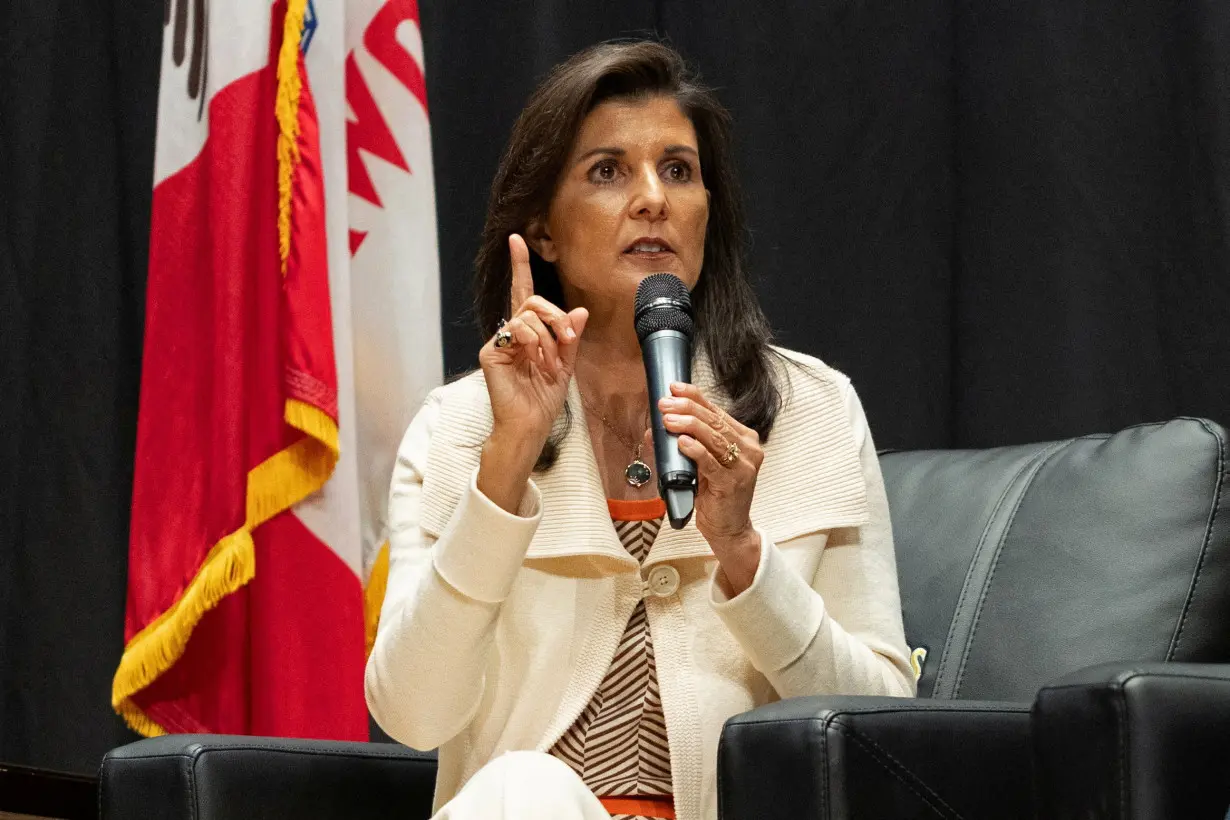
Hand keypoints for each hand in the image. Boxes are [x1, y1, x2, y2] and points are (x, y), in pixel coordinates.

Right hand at [477, 234, 587, 510]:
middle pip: (533, 301)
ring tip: (550, 363)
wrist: (530, 424)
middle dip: (555, 315)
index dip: (520, 266)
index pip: (524, 293)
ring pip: (528, 315)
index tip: (517, 240)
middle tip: (567, 337)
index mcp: (527, 333)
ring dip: (549, 337)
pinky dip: (536, 344)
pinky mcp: (492, 351)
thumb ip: (570, 337)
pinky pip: (519, 331)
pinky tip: (537, 363)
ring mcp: (499, 341)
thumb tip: (579, 310)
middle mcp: (510, 333)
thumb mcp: (566, 364)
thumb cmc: (544, 399)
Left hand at [659, 384, 763, 592]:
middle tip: (664, 404)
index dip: (695, 397)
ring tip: (668, 419)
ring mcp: (744, 467)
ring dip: (688, 425)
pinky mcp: (733, 483)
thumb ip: (684, 444)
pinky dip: (695, 450)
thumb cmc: (715, 495)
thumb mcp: (700, 464)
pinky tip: (682, 442)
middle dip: (687, 409)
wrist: (729, 529)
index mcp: (744, 439)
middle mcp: (748, 450)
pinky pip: (711, 462)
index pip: (717, 411)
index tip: (674, 388)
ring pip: (714, 437)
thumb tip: (654, 430)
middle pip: (715, 421)